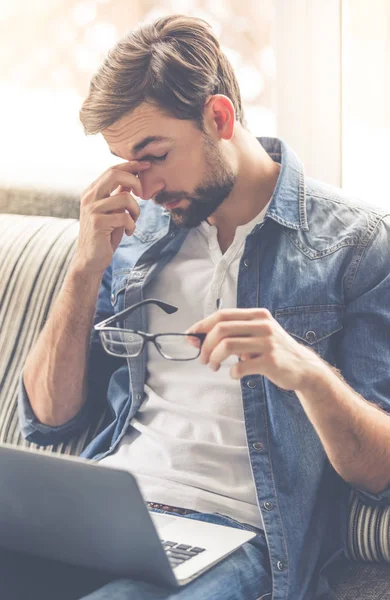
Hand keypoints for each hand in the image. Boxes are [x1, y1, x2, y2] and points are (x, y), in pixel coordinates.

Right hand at [73, 160, 150, 274]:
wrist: (91, 259)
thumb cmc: (104, 235)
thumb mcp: (113, 211)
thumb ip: (118, 195)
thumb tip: (132, 179)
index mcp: (93, 191)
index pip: (112, 170)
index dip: (131, 165)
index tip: (147, 165)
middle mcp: (90, 197)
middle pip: (115, 175)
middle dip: (135, 181)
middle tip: (143, 194)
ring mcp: (92, 209)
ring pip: (124, 198)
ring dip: (136, 211)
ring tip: (133, 221)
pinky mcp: (97, 222)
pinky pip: (124, 217)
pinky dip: (132, 225)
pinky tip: (129, 232)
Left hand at [186, 308, 320, 391]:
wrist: (303, 367)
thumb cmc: (272, 351)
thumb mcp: (255, 335)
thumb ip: (230, 334)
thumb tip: (194, 338)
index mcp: (257, 315)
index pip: (222, 315)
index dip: (202, 325)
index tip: (191, 336)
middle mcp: (263, 325)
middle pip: (221, 329)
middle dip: (206, 345)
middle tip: (203, 359)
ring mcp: (268, 343)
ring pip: (228, 346)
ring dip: (214, 358)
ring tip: (214, 366)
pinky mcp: (271, 361)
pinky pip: (241, 366)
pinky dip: (232, 372)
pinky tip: (234, 374)